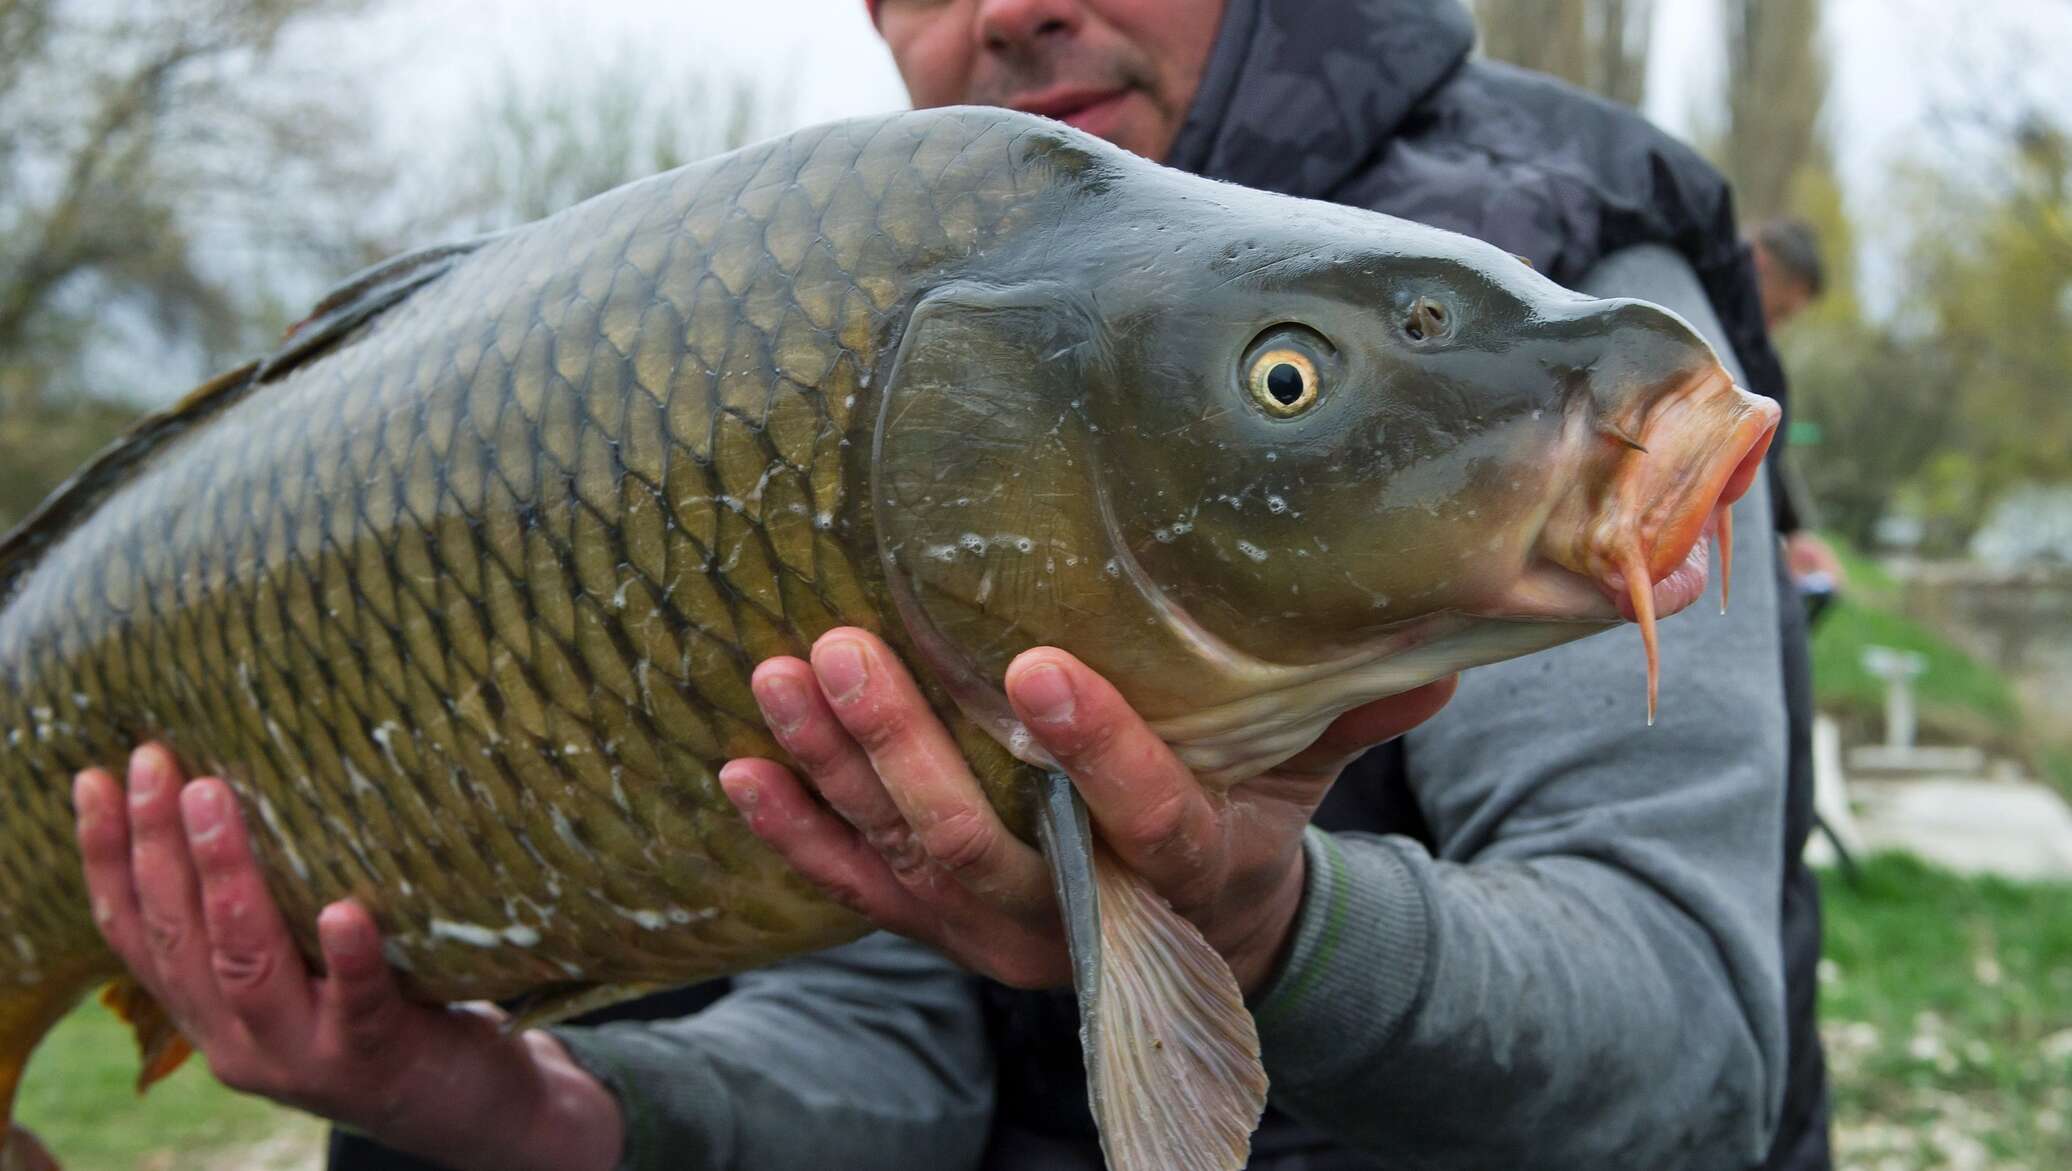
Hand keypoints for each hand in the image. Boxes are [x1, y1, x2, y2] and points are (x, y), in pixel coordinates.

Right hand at [73, 746, 622, 1170]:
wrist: (457, 1103)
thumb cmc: (381, 1005)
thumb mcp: (304, 961)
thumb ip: (272, 905)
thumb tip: (249, 778)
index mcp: (207, 1010)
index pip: (136, 931)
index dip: (107, 857)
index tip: (96, 778)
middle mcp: (235, 1039)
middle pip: (179, 937)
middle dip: (157, 845)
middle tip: (157, 761)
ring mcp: (300, 1055)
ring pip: (246, 967)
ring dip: (227, 880)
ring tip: (212, 800)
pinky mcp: (371, 1060)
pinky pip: (356, 1005)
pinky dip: (348, 957)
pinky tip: (343, 910)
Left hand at [720, 630, 1455, 992]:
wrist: (1195, 933)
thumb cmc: (1251, 820)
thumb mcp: (1309, 770)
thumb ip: (1355, 705)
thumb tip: (1445, 643)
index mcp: (1187, 871)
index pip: (1143, 822)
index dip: (1095, 756)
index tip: (1037, 667)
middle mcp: (1077, 914)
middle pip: (976, 847)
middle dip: (902, 751)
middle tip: (847, 648)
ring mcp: (996, 928)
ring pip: (902, 859)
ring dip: (833, 772)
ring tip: (781, 677)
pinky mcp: (940, 923)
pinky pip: (855, 890)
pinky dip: (795, 835)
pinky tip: (742, 769)